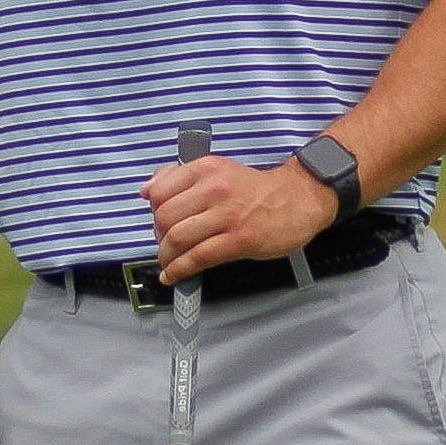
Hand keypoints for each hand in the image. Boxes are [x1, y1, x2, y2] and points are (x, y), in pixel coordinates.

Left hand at [143, 152, 340, 282]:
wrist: (299, 198)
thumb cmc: (255, 189)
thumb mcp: (218, 170)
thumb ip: (181, 176)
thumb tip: (146, 189)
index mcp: (205, 168)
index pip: (159, 191)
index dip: (153, 211)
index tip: (158, 221)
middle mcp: (214, 188)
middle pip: (164, 217)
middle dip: (158, 236)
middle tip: (165, 244)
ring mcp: (227, 215)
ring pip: (178, 238)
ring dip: (166, 255)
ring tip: (168, 261)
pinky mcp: (238, 239)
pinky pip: (198, 257)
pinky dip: (178, 270)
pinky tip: (171, 276)